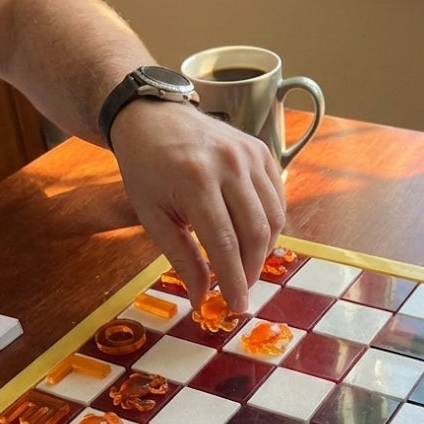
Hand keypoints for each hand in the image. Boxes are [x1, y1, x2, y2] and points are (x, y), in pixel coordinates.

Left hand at [110, 101, 285, 311]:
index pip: (225, 243)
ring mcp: (250, 155)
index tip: (238, 306)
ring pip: (273, 218)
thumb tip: (202, 298)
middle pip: (255, 233)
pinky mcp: (262, 151)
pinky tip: (252, 237)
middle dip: (251, 270)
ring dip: (264, 251)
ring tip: (246, 265)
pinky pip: (277, 199)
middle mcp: (229, 164)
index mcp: (196, 180)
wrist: (154, 117)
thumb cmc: (146, 169)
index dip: (235, 280)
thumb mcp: (153, 216)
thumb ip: (181, 258)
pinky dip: (270, 225)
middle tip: (242, 290)